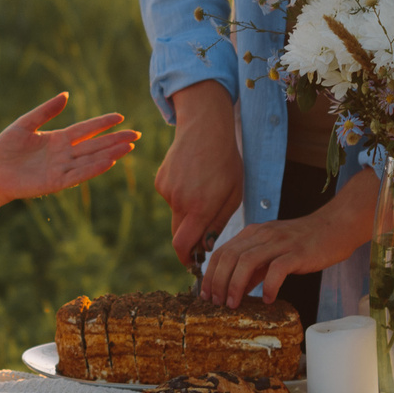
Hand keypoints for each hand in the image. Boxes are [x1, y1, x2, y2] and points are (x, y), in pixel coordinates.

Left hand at [0, 94, 139, 201]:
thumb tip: (65, 95)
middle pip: (95, 145)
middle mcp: (64, 154)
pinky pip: (78, 175)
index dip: (102, 123)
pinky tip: (108, 162)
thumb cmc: (5, 149)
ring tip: (128, 148)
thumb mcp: (24, 124)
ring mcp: (61, 169)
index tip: (120, 117)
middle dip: (115, 140)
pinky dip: (94, 169)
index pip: (86, 130)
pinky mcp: (55, 182)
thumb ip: (45, 111)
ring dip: (110, 153)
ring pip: (91, 159)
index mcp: (58, 139)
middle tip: (136, 135)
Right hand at [155, 82, 243, 268]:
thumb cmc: (226, 162)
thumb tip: (205, 245)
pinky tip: (192, 178)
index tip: (193, 264)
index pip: (183, 245)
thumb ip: (218, 222)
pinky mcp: (160, 181)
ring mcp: (167, 191)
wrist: (205, 129)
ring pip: (176, 214)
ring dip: (189, 212)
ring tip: (204, 189)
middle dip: (188, 241)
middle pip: (177, 235)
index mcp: (200, 207)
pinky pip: (171, 198)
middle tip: (201, 236)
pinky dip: (181, 195)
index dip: (186, 259)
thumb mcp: (233, 194)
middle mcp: (179, 201)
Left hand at [199, 175, 373, 306]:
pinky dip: (268, 286)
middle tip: (217, 303)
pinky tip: (267, 299)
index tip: (206, 294)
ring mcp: (280, 243)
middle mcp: (263, 235)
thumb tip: (237, 288)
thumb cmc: (305, 241)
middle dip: (218, 282)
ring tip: (234, 304)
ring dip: (236, 285)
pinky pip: (277, 269)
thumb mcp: (273, 250)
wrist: (336, 226)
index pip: (221, 252)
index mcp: (254, 233)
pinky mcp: (297, 252)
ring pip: (247, 262)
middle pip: (229, 257)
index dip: (210, 274)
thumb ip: (255, 267)